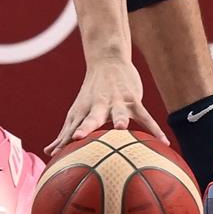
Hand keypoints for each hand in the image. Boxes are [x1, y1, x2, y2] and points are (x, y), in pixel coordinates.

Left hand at [46, 55, 166, 154]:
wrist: (107, 61)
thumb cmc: (91, 93)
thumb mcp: (77, 111)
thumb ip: (65, 132)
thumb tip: (48, 152)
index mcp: (81, 111)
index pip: (71, 128)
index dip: (62, 139)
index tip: (53, 153)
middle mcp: (97, 106)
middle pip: (90, 119)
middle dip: (84, 128)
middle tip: (77, 137)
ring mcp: (115, 102)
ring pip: (118, 112)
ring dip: (119, 119)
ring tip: (120, 128)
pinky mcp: (132, 100)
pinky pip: (145, 116)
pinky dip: (154, 129)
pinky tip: (164, 142)